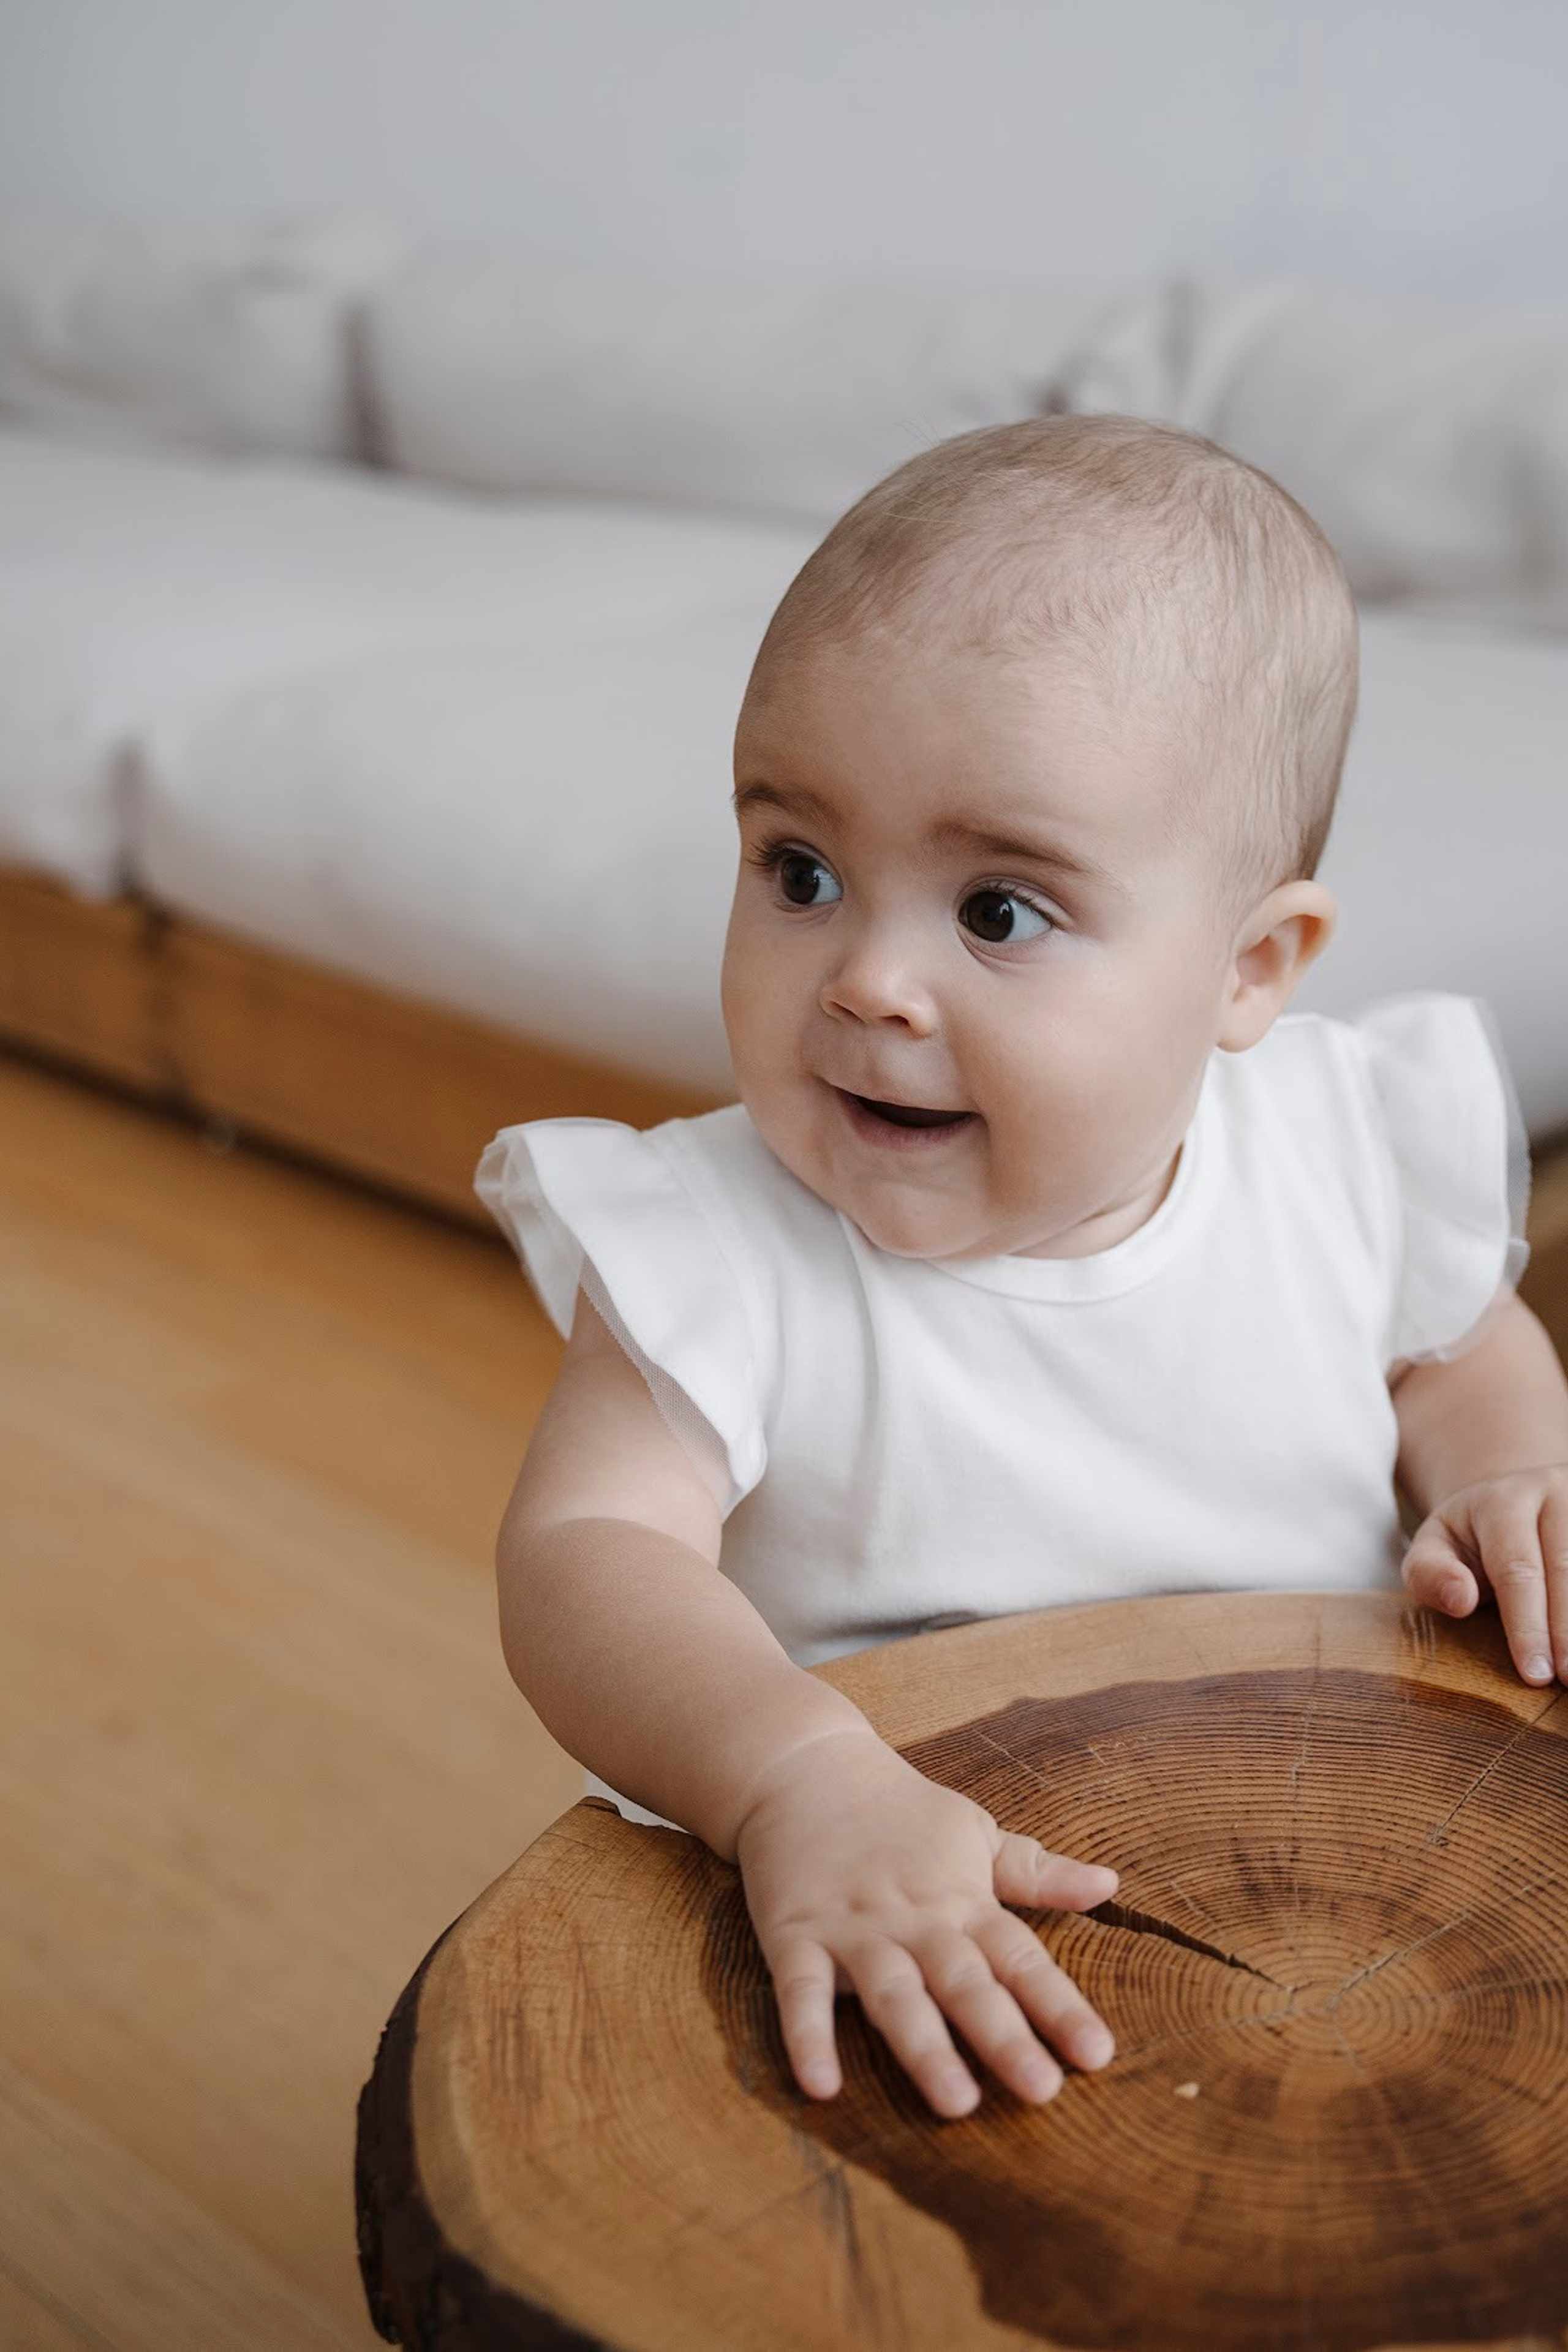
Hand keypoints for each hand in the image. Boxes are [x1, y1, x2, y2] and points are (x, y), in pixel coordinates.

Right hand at [731, 1725, 1118, 2118]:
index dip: (1059, 2006)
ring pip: (893, 1994)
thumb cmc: (899, 1811)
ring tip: (956, 2102)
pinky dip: (808, 2036)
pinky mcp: (795, 1934)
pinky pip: (800, 1990)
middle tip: (1043, 2091)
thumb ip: (1036, 1872)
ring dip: (924, 2048)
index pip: (1020, 1958)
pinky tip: (820, 2086)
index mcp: (962, 1901)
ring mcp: (853, 1930)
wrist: (802, 1767)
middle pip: (964, 1982)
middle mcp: (914, 1920)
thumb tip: (1109, 1884)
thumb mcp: (974, 1833)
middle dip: (1003, 2037)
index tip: (1098, 2055)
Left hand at [1399, 1463, 1567, 1686]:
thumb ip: (1430, 1574)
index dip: (1528, 1626)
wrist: (1514, 1503)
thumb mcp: (1434, 1549)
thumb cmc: (1470, 1541)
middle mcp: (1555, 1492)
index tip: (1535, 1675)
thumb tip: (1458, 1599)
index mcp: (1503, 1500)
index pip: (1517, 1569)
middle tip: (1567, 1681)